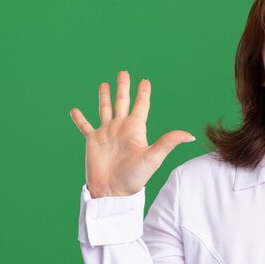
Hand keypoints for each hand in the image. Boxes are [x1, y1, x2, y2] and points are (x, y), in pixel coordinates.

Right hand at [70, 71, 194, 197]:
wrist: (113, 191)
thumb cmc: (134, 177)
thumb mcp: (153, 157)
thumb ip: (168, 143)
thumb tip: (189, 135)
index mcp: (135, 129)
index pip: (141, 106)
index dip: (143, 93)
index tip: (145, 80)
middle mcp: (121, 128)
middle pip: (122, 102)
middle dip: (123, 87)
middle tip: (123, 72)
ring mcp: (106, 134)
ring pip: (104, 109)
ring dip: (104, 97)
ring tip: (103, 84)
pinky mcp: (93, 141)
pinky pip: (85, 127)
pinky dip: (80, 118)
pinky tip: (75, 110)